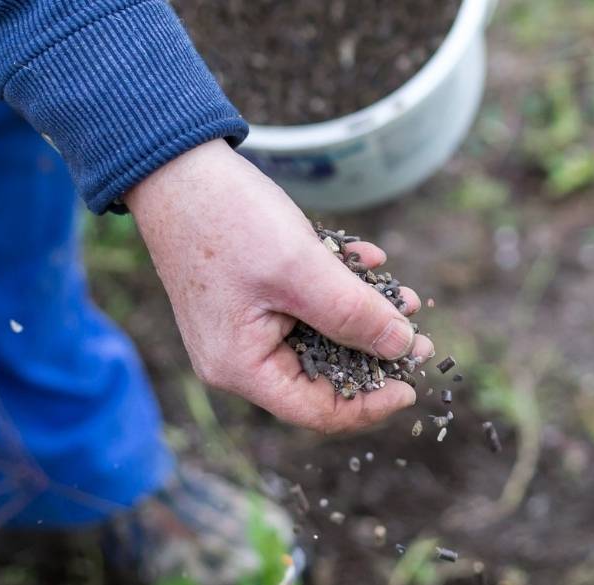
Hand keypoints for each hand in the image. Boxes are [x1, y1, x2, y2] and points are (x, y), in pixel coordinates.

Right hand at [124, 139, 432, 433]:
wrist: (175, 163)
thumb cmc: (228, 219)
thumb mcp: (302, 269)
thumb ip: (355, 314)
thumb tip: (404, 348)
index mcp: (242, 367)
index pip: (318, 411)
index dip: (372, 404)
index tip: (412, 384)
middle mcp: (239, 358)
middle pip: (321, 376)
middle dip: (373, 353)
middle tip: (418, 334)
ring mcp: (243, 328)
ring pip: (319, 338)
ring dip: (363, 315)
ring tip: (402, 295)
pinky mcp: (250, 298)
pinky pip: (305, 307)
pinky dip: (338, 288)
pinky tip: (369, 261)